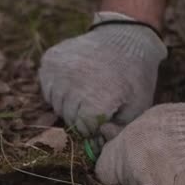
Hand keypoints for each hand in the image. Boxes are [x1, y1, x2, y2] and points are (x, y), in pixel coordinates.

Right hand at [39, 12, 166, 136]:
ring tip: (87, 90)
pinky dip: (58, 88)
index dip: (94, 126)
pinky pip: (47, 87)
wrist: (125, 36)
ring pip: (55, 103)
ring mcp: (58, 72)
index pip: (82, 129)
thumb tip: (94, 149)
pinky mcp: (49, 61)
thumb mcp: (137, 107)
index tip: (105, 116)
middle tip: (97, 101)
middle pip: (67, 117)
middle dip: (81, 116)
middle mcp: (71, 86)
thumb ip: (117, 131)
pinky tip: (76, 80)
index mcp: (95, 101)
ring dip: (68, 103)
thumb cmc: (135, 76)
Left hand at [95, 92, 184, 184]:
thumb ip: (128, 134)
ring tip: (183, 168)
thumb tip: (104, 133)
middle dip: (141, 176)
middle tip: (165, 160)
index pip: (105, 174)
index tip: (127, 165)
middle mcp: (139, 173)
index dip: (116, 169)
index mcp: (127, 150)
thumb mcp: (154, 118)